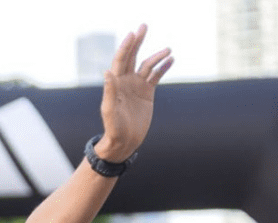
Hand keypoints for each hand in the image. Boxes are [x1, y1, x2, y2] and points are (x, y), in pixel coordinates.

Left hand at [95, 24, 173, 161]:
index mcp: (115, 83)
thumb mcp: (110, 110)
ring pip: (147, 65)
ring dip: (156, 56)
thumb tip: (107, 72)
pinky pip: (156, 76)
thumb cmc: (113, 128)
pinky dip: (163, 68)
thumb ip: (109, 91)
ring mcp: (137, 86)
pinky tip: (171, 60)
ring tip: (168, 50)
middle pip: (132, 56)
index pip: (121, 60)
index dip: (126, 46)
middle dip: (138, 41)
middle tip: (143, 26)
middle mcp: (126, 82)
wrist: (124, 142)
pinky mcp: (147, 93)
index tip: (133, 34)